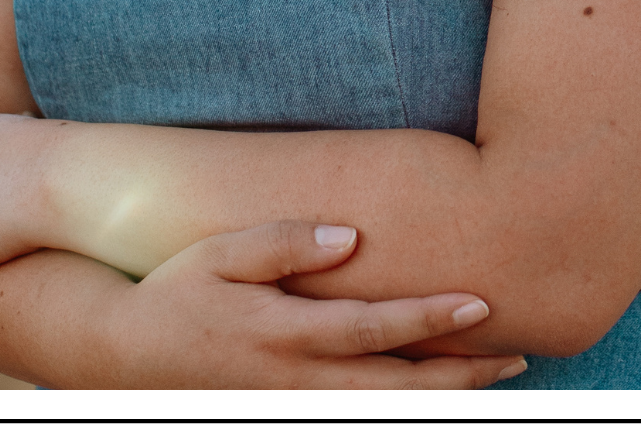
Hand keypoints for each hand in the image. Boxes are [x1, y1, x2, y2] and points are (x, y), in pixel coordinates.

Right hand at [100, 219, 527, 388]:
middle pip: (392, 384)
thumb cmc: (176, 292)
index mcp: (284, 332)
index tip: (479, 303)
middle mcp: (295, 378)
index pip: (372, 329)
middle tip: (514, 355)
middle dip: (457, 372)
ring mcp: (291, 404)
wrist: (125, 358)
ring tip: (492, 377)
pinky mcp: (284, 413)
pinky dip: (399, 409)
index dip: (428, 318)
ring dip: (439, 396)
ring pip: (381, 410)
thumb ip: (283, 242)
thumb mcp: (220, 253)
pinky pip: (354, 417)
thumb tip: (346, 234)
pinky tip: (433, 393)